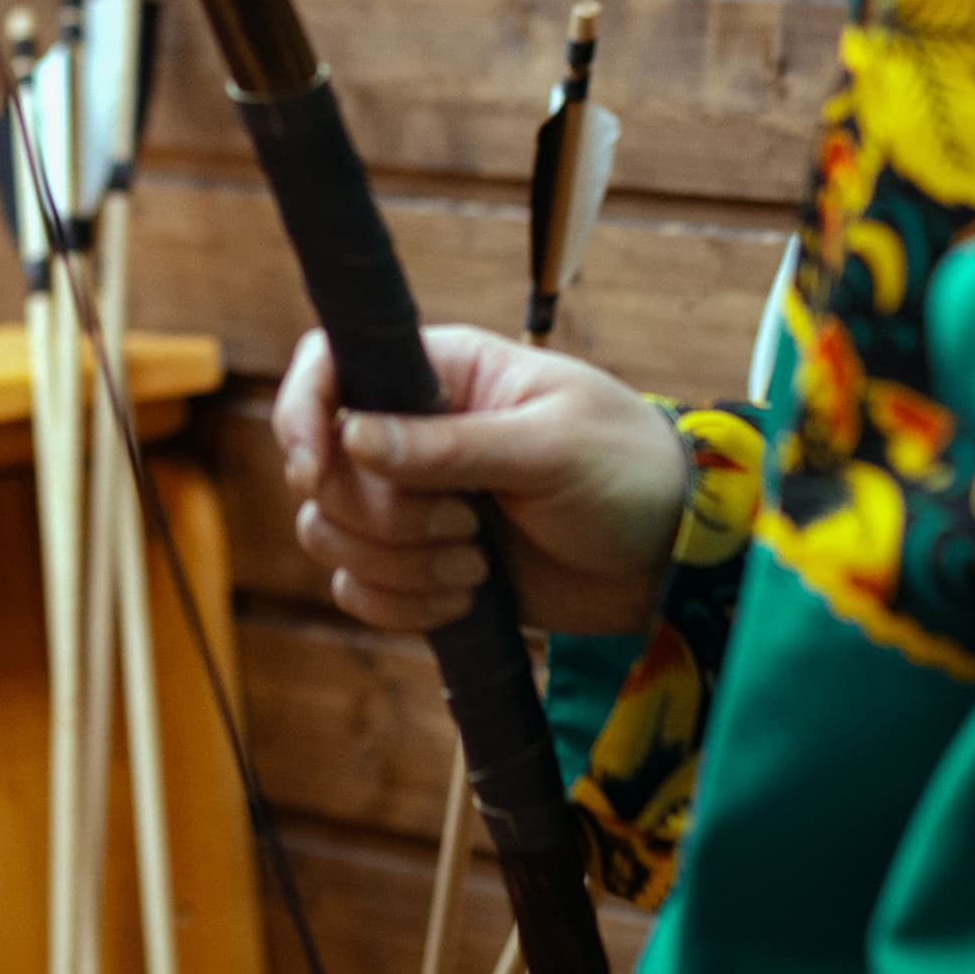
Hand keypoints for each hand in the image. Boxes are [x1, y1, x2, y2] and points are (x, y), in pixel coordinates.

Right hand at [269, 323, 693, 638]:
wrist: (673, 560)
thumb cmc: (628, 472)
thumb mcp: (551, 448)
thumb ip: (451, 445)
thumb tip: (351, 437)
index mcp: (440, 373)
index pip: (328, 368)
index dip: (301, 415)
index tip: (314, 470)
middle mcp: (408, 431)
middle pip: (322, 472)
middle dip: (383, 517)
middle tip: (466, 526)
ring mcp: (411, 500)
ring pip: (330, 533)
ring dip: (397, 565)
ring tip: (477, 565)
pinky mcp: (420, 563)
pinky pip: (358, 589)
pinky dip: (401, 605)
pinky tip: (466, 600)